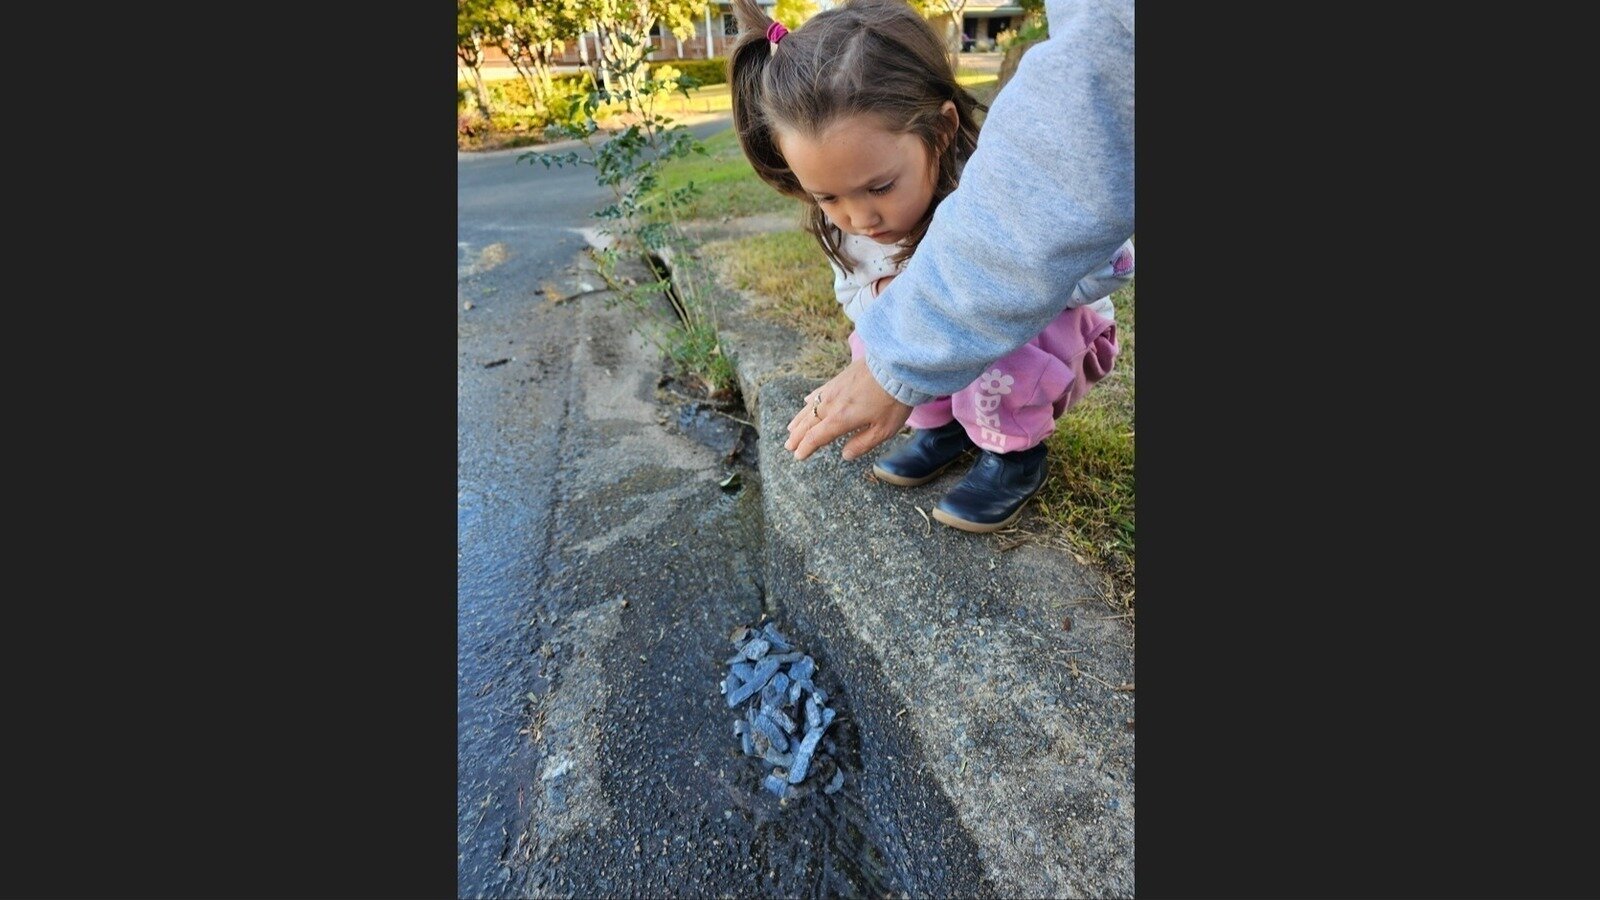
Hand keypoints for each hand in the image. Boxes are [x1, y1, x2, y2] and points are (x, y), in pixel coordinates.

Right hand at [785, 357, 913, 460]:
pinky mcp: (839, 379)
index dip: (805, 448)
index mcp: (840, 420)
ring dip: (799, 420)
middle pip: (808, 423)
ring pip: (810, 407)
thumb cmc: (892, 400)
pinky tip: (806, 401)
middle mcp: (831, 405)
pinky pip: (819, 391)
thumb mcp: (883, 430)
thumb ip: (862, 444)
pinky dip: (810, 399)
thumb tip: (845, 455)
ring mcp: (833, 390)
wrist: (896, 367)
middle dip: (797, 437)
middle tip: (789, 446)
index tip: (799, 456)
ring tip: (791, 429)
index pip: (816, 437)